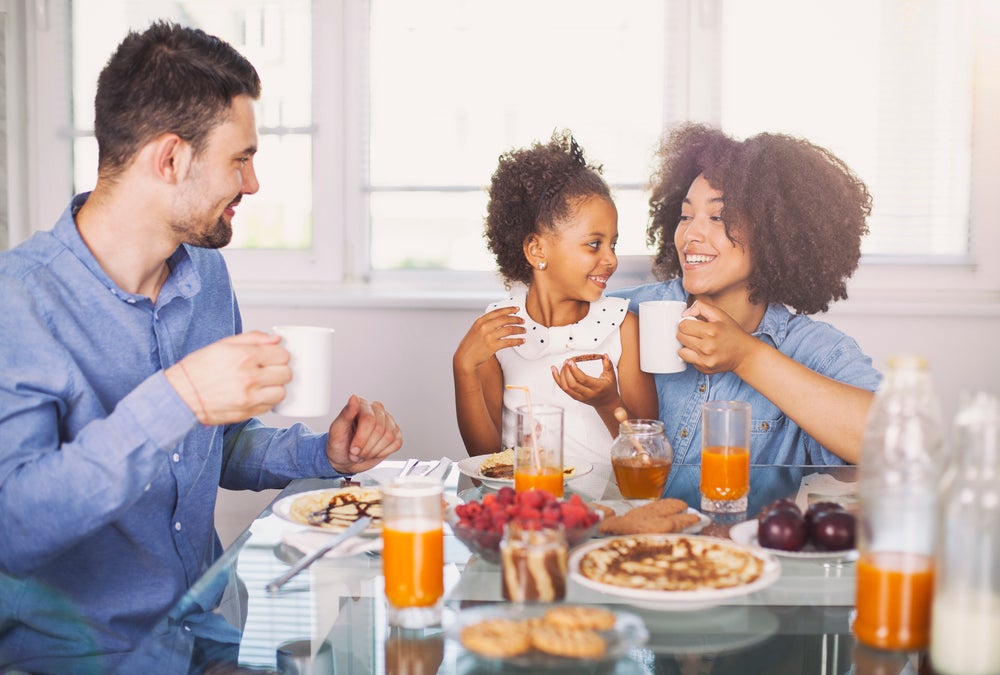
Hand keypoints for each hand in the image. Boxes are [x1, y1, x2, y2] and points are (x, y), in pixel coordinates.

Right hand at [166, 331, 290, 424]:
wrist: (179, 396)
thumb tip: (275, 339)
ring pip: (281, 392)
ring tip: (263, 383)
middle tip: (269, 369)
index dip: (278, 354)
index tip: (272, 356)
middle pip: (286, 373)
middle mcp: (249, 378)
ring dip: (275, 387)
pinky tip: (255, 394)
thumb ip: (252, 339)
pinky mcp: (247, 413)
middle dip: (280, 369)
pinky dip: (266, 400)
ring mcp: (249, 398)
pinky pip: (270, 406)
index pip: (282, 355)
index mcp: (244, 357)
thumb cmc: (197, 370)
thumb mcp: (222, 345)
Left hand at [325, 394, 402, 473]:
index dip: (361, 438)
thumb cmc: (339, 444)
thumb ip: (346, 413)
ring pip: (389, 437)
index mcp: (361, 405)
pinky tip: (373, 451)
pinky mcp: (396, 432)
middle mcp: (376, 410)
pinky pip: (396, 443)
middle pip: (380, 429)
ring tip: (363, 452)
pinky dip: (382, 453)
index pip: (369, 419)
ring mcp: (388, 421)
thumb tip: (354, 398)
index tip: (353, 449)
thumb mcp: (337, 430)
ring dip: (374, 451)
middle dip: (367, 447)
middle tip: (357, 452)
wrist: (344, 459)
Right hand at [453, 305, 524, 373]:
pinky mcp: (492, 346)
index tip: (517, 309)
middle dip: (516, 319)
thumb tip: (501, 321)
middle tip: (522, 321)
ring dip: (519, 329)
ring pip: (509, 329)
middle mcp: (484, 326)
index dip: (509, 309)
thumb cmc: (470, 345)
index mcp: (480, 321)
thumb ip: (486, 324)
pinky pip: (509, 341)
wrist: (465, 357)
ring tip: (523, 330)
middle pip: (505, 319)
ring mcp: (489, 336)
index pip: (498, 311)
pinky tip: (521, 340)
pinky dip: (517, 340)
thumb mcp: (476, 330)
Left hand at [550, 354, 621, 411]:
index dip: (575, 370)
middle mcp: (588, 393)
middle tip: (567, 361)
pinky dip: (557, 379)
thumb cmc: (608, 389)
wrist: (606, 402)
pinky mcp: (575, 396)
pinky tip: (554, 371)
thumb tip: (604, 356)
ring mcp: (580, 396)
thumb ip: (608, 365)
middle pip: (572, 384)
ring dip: (562, 374)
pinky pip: (563, 389)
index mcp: (597, 387)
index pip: (583, 380)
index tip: (571, 362)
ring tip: (563, 365)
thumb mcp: (611, 376)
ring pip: (566, 387)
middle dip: (567, 371)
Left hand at [677, 301, 756, 373]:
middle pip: (680, 337)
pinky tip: (703, 352)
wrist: (745, 354)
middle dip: (686, 333)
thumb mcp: (720, 314)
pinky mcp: (704, 369)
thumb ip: (701, 307)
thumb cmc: (732, 333)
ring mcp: (706, 360)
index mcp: (711, 331)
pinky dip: (692, 356)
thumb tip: (685, 314)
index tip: (693, 324)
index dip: (686, 323)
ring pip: (681, 350)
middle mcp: (707, 347)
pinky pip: (688, 360)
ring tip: (698, 343)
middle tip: (697, 333)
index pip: (683, 325)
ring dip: (687, 346)